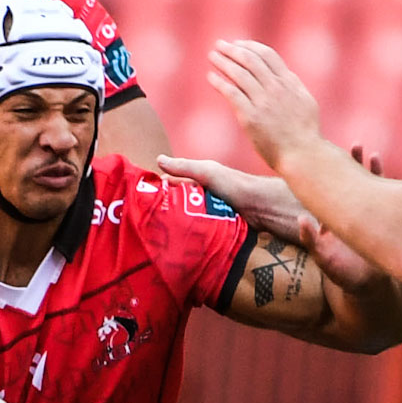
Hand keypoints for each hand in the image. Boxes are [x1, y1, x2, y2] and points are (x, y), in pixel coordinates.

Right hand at [157, 155, 305, 236]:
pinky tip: (177, 243)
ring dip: (175, 226)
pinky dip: (188, 236)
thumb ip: (183, 167)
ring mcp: (207, 215)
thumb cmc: (233, 185)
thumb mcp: (206, 172)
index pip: (172, 186)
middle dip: (164, 211)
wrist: (259, 208)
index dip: (159, 191)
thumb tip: (158, 159)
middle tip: (146, 222)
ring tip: (157, 235)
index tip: (142, 200)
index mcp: (197, 182)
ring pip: (185, 220)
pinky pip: (197, 233)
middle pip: (177, 205)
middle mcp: (201, 198)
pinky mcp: (213, 230)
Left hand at [207, 39, 332, 170]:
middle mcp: (276, 88)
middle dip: (233, 49)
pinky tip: (211, 77)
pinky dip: (220, 82)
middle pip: (250, 60)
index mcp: (289, 82)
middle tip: (220, 45)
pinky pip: (231, 93)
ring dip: (223, 62)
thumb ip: (294, 86)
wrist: (303, 154)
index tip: (238, 44)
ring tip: (212, 56)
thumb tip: (284, 75)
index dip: (250, 46)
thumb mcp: (306, 102)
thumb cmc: (305, 133)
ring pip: (239, 73)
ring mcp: (263, 101)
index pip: (267, 55)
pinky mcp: (251, 116)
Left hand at [296, 145, 390, 289]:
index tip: (319, 159)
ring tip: (363, 149)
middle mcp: (343, 217)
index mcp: (327, 223)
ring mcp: (360, 217)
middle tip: (345, 147)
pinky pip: (378, 195)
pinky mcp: (377, 219)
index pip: (322, 195)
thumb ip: (311, 241)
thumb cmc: (344, 276)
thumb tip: (300, 220)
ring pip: (361, 186)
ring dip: (362, 167)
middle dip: (345, 165)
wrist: (368, 287)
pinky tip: (379, 161)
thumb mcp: (324, 259)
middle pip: (342, 185)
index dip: (321, 177)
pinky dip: (379, 179)